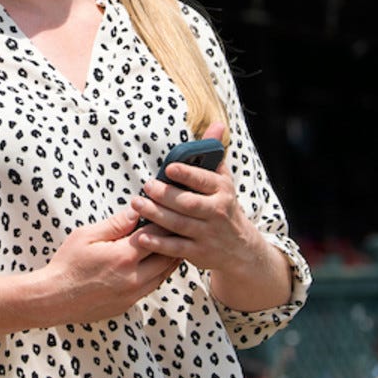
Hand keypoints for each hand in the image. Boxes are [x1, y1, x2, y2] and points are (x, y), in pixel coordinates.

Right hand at [36, 208, 181, 325]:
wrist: (55, 298)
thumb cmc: (68, 264)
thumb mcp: (87, 236)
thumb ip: (115, 224)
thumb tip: (135, 212)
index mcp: (124, 257)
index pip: (156, 235)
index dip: (164, 221)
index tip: (168, 212)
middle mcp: (134, 277)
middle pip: (167, 257)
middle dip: (173, 240)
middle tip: (178, 228)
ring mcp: (133, 294)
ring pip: (163, 275)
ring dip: (169, 259)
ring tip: (173, 244)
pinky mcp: (128, 304)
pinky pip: (152, 287)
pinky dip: (158, 274)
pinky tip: (155, 264)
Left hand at [127, 121, 258, 271]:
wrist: (240, 248)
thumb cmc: (223, 205)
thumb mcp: (223, 179)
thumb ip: (214, 152)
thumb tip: (216, 124)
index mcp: (223, 191)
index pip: (205, 181)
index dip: (187, 174)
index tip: (169, 168)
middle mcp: (217, 213)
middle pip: (188, 204)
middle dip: (165, 195)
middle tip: (146, 186)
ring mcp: (208, 235)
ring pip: (179, 225)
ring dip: (156, 215)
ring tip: (137, 204)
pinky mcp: (199, 253)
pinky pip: (176, 248)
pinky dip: (158, 243)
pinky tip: (141, 235)